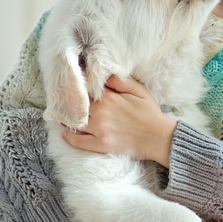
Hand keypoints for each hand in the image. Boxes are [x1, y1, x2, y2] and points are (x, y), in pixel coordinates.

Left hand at [62, 75, 176, 165]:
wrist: (158, 137)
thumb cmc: (150, 113)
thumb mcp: (139, 90)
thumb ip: (120, 81)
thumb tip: (104, 76)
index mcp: (109, 98)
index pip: (86, 90)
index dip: (79, 89)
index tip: (73, 88)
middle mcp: (101, 113)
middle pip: (78, 106)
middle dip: (71, 104)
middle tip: (64, 102)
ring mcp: (100, 130)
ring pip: (76, 122)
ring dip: (68, 119)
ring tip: (64, 117)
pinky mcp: (102, 145)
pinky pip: (80, 142)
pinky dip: (71, 138)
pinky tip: (66, 134)